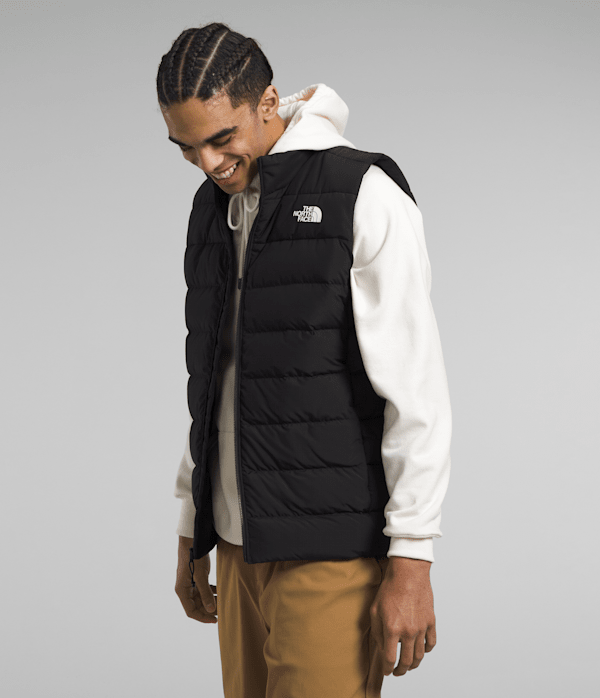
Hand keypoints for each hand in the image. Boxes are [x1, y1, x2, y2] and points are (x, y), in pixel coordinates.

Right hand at [174, 536, 217, 623]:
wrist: (193, 540)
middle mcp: (185, 589)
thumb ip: (205, 593)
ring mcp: (190, 583)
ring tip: (224, 602)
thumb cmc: (193, 556)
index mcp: (182, 590)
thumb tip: (211, 610)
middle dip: (209, 609)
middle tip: (223, 611)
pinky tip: (220, 591)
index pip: (191, 611)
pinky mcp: (196, 577)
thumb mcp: (200, 576)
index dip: (202, 618)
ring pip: (201, 598)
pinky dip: (212, 591)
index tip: (215, 620)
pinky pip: (204, 589)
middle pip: (196, 606)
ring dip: (211, 600)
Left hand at [370, 556, 435, 675]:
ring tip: (409, 665)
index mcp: (392, 629)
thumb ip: (377, 631)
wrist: (408, 572)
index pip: (390, 658)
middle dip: (401, 670)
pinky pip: (431, 643)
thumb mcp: (375, 609)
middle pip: (407, 661)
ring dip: (414, 664)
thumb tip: (382, 647)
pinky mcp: (431, 621)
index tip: (387, 671)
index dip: (388, 668)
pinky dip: (427, 650)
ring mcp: (421, 627)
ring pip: (420, 655)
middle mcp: (408, 631)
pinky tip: (422, 650)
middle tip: (398, 671)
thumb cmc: (390, 588)